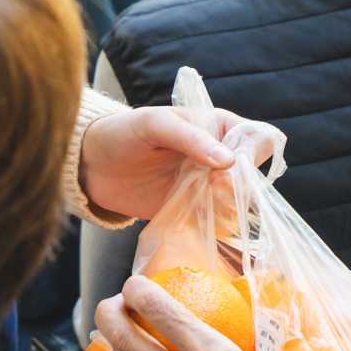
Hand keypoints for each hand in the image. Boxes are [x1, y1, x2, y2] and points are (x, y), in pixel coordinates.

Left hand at [79, 104, 266, 221]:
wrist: (92, 166)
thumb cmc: (123, 133)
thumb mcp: (155, 125)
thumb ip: (191, 138)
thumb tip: (229, 160)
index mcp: (217, 126)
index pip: (257, 138)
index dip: (250, 154)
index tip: (225, 166)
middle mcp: (219, 156)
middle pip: (254, 175)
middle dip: (239, 185)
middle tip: (211, 188)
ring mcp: (208, 186)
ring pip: (240, 202)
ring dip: (227, 207)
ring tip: (199, 203)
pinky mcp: (194, 211)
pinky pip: (219, 223)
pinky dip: (213, 225)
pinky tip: (193, 218)